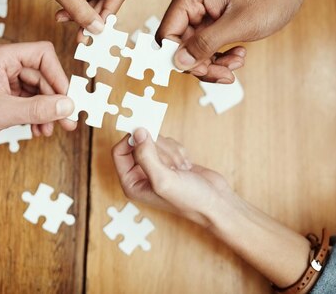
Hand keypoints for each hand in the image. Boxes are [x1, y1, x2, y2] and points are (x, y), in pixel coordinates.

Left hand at [0, 0, 127, 33]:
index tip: (97, 27)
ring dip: (81, 15)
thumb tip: (98, 29)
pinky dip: (74, 10)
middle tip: (82, 34)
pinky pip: (83, 0)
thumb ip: (82, 12)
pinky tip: (61, 15)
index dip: (110, 11)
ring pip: (95, 2)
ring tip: (64, 21)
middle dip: (93, 16)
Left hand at [0, 42, 75, 163]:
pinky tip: (37, 130)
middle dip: (54, 99)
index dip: (58, 76)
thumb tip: (66, 106)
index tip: (67, 98)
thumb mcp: (1, 113)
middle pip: (41, 74)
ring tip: (50, 129)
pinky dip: (33, 115)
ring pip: (34, 91)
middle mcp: (1, 65)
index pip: (42, 54)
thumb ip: (37, 108)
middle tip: (67, 120)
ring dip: (45, 110)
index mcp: (0, 57)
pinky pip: (24, 102)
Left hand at [111, 128, 231, 226]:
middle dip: (158, 149)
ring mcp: (156, 166)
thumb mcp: (163, 179)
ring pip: (156, 141)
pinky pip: (168, 143)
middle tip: (171, 164)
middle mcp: (141, 174)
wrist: (216, 203)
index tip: (145, 132)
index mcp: (131, 183)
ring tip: (180, 169)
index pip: (119, 152)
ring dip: (171, 151)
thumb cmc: (189, 200)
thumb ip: (146, 155)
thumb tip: (137, 132)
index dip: (130, 140)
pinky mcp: (170, 160)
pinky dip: (179, 151)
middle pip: (140, 143)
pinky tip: (186, 167)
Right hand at [157, 0, 311, 81]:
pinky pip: (203, 48)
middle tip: (225, 73)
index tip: (202, 70)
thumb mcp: (238, 25)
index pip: (167, 34)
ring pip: (191, 51)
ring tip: (236, 62)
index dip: (179, 57)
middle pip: (178, 46)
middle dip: (201, 63)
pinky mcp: (207, 21)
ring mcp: (198, 12)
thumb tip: (178, 62)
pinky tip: (237, 55)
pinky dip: (218, 57)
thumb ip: (205, 44)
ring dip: (212, 63)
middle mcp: (188, 2)